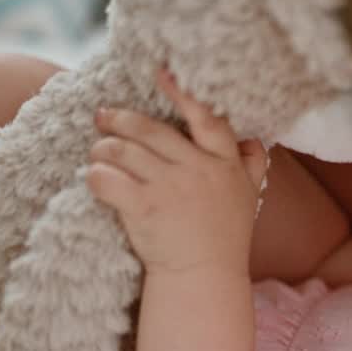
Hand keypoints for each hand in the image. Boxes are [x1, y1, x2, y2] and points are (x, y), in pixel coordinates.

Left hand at [87, 69, 267, 277]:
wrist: (204, 277)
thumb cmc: (224, 237)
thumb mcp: (249, 198)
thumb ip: (252, 166)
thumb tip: (256, 142)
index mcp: (225, 164)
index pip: (206, 119)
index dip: (183, 93)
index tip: (162, 73)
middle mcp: (198, 171)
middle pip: (149, 130)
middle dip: (119, 120)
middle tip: (103, 118)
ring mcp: (170, 188)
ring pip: (122, 150)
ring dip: (102, 149)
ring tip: (99, 153)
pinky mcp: (143, 208)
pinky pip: (107, 178)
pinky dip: (95, 176)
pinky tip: (96, 180)